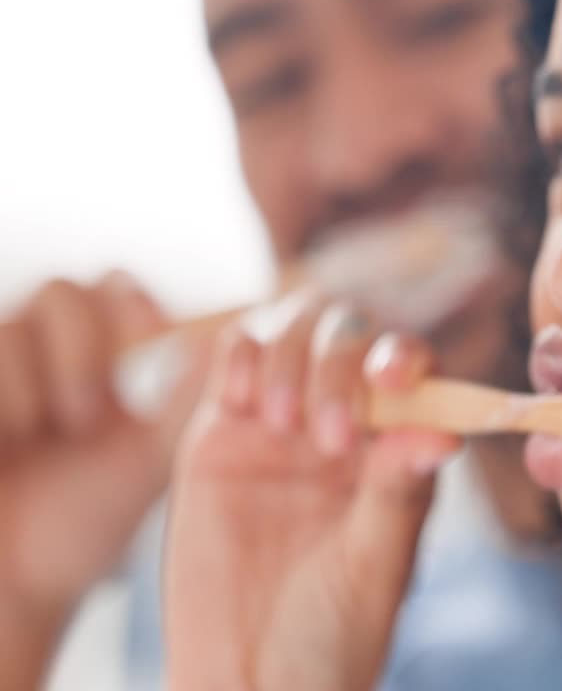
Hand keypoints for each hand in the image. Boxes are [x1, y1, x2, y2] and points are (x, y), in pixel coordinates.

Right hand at [0, 272, 204, 687]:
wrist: (13, 580)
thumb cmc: (83, 525)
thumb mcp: (148, 458)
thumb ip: (185, 400)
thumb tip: (231, 338)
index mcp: (98, 361)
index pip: (116, 288)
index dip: (132, 302)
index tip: (151, 333)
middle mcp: (39, 353)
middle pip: (64, 289)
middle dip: (84, 346)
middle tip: (92, 413)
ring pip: (17, 321)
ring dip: (45, 380)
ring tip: (54, 433)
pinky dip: (7, 396)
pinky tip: (13, 439)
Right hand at [165, 297, 460, 690]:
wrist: (248, 679)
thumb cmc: (330, 634)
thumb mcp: (373, 564)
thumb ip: (398, 492)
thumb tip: (446, 434)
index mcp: (398, 450)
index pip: (413, 370)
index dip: (404, 358)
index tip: (392, 380)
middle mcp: (346, 424)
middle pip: (351, 335)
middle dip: (342, 364)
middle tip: (330, 438)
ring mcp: (283, 423)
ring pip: (294, 329)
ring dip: (294, 358)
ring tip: (284, 427)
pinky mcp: (223, 431)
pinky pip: (237, 356)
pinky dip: (246, 354)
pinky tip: (247, 401)